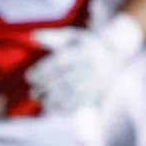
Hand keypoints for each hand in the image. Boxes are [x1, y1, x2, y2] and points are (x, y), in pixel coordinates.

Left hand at [27, 14, 144, 115]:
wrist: (116, 50)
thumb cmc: (86, 42)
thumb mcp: (72, 35)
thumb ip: (53, 37)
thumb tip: (33, 35)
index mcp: (81, 51)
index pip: (58, 63)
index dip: (43, 71)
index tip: (29, 77)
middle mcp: (89, 66)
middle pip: (65, 80)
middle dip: (47, 89)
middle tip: (32, 94)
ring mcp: (95, 80)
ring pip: (74, 93)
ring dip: (56, 100)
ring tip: (42, 103)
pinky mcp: (99, 91)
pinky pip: (84, 102)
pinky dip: (70, 108)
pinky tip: (57, 110)